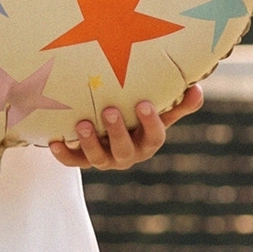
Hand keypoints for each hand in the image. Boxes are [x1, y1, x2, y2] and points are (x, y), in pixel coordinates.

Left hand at [50, 85, 203, 170]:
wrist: (110, 131)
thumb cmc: (138, 117)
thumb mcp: (159, 110)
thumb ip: (177, 103)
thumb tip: (198, 89)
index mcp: (148, 141)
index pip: (155, 137)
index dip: (151, 123)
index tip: (144, 104)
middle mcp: (128, 155)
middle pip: (125, 150)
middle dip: (117, 132)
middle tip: (110, 111)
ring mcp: (105, 159)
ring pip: (98, 159)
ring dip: (90, 143)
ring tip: (81, 124)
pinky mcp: (84, 160)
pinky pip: (74, 162)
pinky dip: (63, 155)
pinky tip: (54, 142)